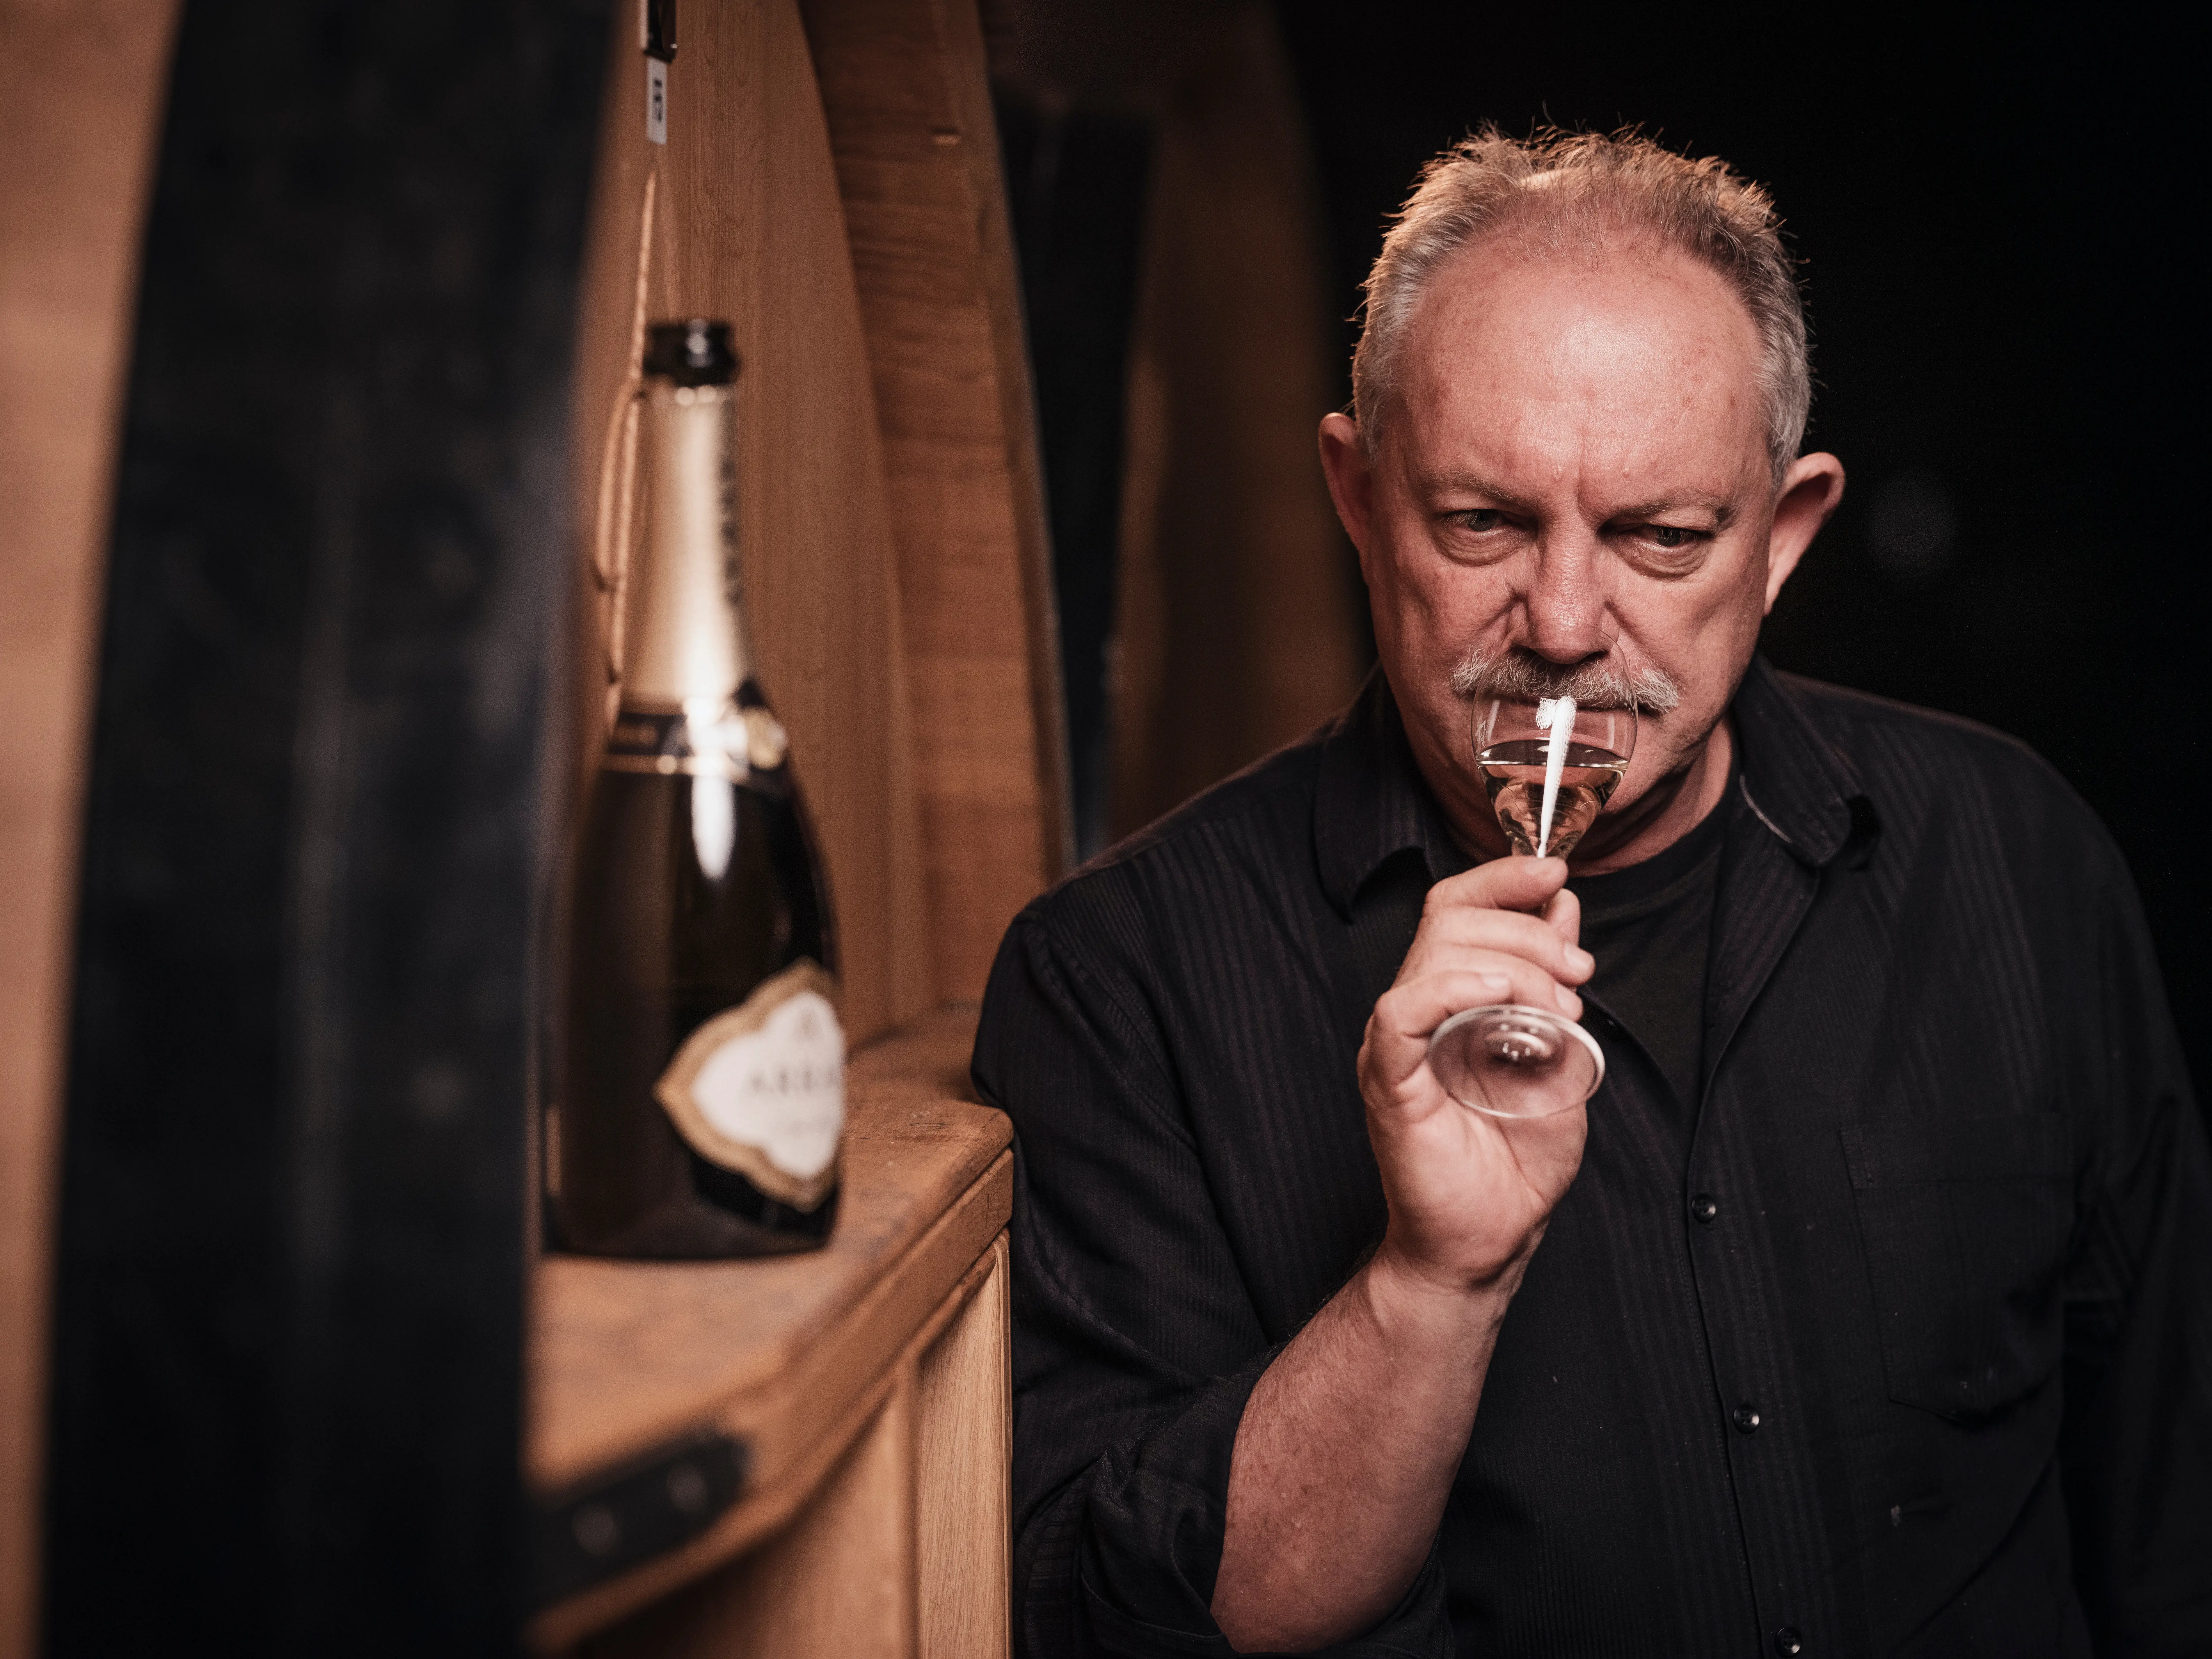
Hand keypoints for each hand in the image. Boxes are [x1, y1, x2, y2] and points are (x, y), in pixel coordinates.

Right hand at [1358, 855, 1592, 1297]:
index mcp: (1449, 998)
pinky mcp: (1389, 1079)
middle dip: (1528, 929)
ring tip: (1560, 1004)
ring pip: (1435, 955)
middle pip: (1451, 920)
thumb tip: (1562, 905)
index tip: (1557, 872)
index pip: (1457, 906)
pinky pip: (1402, 1012)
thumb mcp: (1561, 1050)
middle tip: (1580, 973)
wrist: (1492, 1238)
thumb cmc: (1518, 1157)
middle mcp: (1416, 1011)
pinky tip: (1504, 995)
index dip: (1502, 878)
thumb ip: (1555, 979)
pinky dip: (1452, 988)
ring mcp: (1396, 1044)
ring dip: (1513, 962)